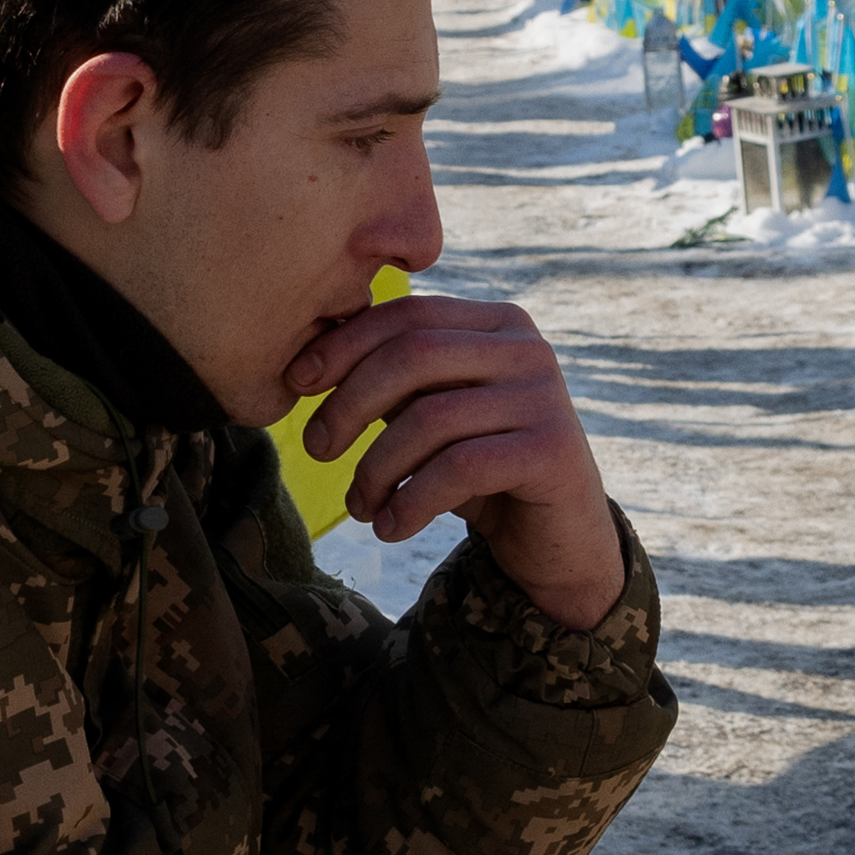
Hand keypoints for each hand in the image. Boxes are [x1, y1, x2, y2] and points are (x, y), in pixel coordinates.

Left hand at [298, 289, 625, 626]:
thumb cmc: (483, 473)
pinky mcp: (552, 450)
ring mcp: (544, 396)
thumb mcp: (435, 417)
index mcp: (496, 323)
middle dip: (350, 402)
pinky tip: (390, 526)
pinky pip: (459, 468)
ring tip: (360, 506)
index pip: (407, 314)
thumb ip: (394, 383)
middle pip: (413, 355)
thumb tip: (308, 364)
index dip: (343, 344)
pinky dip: (411, 501)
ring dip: (376, 468)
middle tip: (315, 449)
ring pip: (429, 417)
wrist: (558, 540)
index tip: (296, 383)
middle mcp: (527, 348)